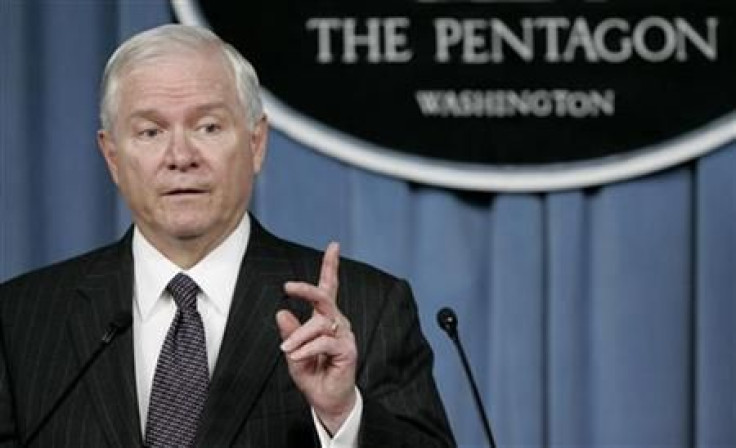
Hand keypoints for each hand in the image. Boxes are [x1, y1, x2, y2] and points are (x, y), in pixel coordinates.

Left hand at [276, 242, 357, 434]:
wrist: (325, 400)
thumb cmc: (311, 374)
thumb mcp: (293, 351)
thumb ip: (290, 332)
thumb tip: (282, 311)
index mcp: (325, 318)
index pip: (329, 288)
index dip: (331, 266)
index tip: (334, 245)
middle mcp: (337, 322)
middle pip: (324, 297)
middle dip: (306, 289)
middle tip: (287, 286)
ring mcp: (344, 335)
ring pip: (319, 323)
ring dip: (299, 336)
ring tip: (287, 349)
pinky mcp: (348, 349)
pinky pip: (323, 341)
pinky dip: (306, 348)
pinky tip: (297, 356)